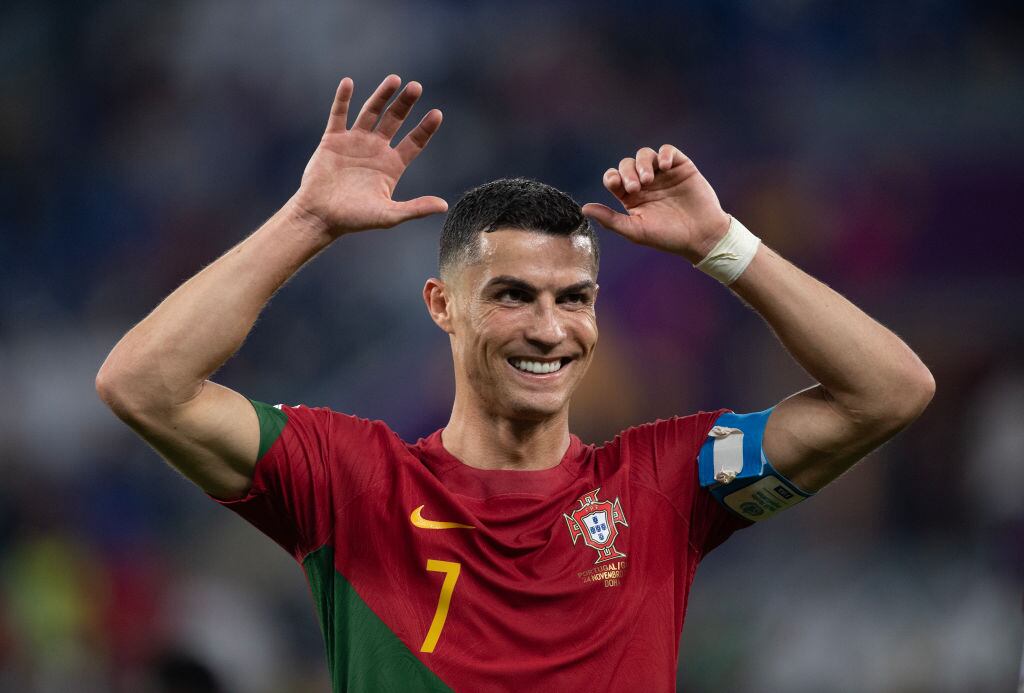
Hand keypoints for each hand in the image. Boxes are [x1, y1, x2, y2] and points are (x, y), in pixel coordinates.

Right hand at [290, 75, 447, 236]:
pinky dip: (343, 99)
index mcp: (392, 166)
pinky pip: (338, 115)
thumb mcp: (389, 215)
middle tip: (416, 87)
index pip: (414, 142)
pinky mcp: (333, 140)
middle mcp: (376, 150)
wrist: (320, 217)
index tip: (437, 113)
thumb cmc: (355, 219)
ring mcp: (354, 142)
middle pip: (395, 120)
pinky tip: (348, 82)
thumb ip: (416, 208)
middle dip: (405, 104)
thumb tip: (444, 206)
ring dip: (382, 95)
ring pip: (371, 112)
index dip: (425, 128)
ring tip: (395, 79)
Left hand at [582, 145, 731, 263]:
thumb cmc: (667, 237)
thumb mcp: (635, 231)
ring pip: (645, 155)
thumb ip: (610, 219)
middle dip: (628, 172)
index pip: (614, 178)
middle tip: (636, 188)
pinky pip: (668, 151)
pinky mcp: (681, 167)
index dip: (612, 177)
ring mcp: (663, 174)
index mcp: (631, 197)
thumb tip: (584, 208)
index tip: (616, 185)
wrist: (701, 236)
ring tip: (649, 179)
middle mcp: (646, 183)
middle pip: (627, 164)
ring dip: (643, 163)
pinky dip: (664, 154)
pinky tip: (665, 167)